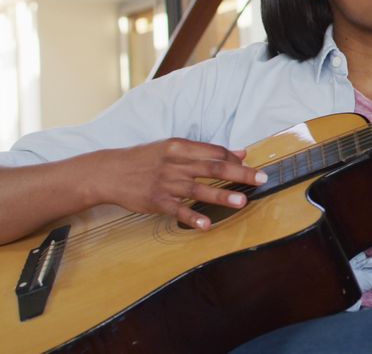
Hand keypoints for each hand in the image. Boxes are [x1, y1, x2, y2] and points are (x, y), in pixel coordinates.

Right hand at [90, 138, 266, 229]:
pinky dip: (192, 217)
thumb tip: (240, 153)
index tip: (252, 167)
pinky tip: (206, 224)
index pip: (215, 152)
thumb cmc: (144, 159)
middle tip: (261, 179)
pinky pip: (177, 210)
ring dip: (221, 195)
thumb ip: (206, 151)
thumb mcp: (173, 148)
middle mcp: (175, 163)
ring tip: (242, 202)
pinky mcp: (156, 200)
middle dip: (240, 173)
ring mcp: (165, 183)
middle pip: (212, 167)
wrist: (108, 172)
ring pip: (198, 189)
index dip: (236, 160)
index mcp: (180, 147)